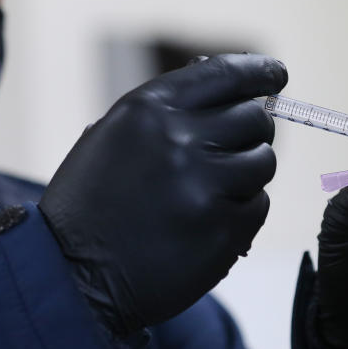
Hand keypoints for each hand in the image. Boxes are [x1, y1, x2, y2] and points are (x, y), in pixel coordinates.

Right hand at [39, 53, 287, 335]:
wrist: (71, 276)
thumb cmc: (88, 205)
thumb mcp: (111, 137)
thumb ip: (167, 112)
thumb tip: (230, 94)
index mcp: (149, 109)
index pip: (225, 74)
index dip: (258, 72)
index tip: (275, 74)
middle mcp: (180, 139)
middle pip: (254, 118)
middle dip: (251, 130)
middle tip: (235, 146)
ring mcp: (205, 186)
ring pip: (262, 161)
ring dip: (246, 173)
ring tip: (212, 190)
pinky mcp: (223, 230)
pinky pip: (258, 205)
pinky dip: (241, 211)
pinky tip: (207, 221)